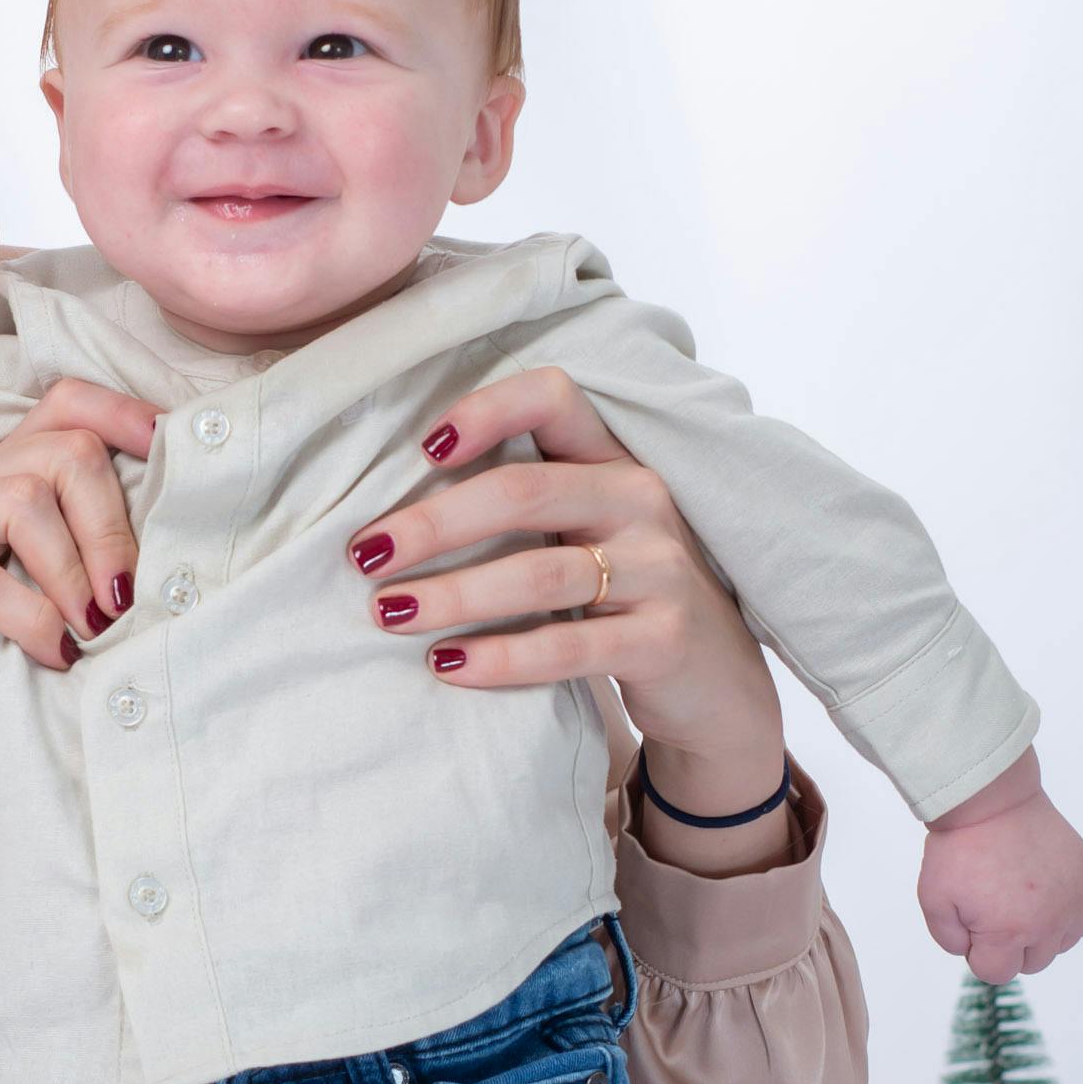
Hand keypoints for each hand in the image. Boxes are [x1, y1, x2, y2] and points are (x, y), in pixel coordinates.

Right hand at [0, 380, 160, 778]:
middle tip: (127, 596)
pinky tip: (55, 655)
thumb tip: (172, 535)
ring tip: (94, 627)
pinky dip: (35, 622)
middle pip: (61, 455)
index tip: (174, 466)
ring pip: (23, 503)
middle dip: (111, 527)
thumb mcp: (31, 581)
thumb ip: (75, 543)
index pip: (65, 403)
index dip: (126, 419)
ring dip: (75, 573)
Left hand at [346, 364, 789, 843]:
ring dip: (452, 594)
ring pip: (539, 572)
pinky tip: (447, 664)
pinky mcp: (664, 639)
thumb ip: (525, 505)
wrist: (716, 686)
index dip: (485, 410)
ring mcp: (660, 569)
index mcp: (614, 460)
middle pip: (524, 492)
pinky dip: (499, 657)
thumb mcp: (588, 532)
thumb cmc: (626, 597)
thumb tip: (395, 512)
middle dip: (434, 523)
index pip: (554, 397)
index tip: (422, 448)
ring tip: (389, 614)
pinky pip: (567, 645)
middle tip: (366, 555)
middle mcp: (641, 500)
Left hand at [916, 753, 1082, 980]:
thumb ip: (949, 940)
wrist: (992, 800)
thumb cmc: (960, 848)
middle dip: (1009, 943)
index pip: (996, 973)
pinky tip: (1048, 896)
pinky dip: (1070, 914)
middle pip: (1031, 963)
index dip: (977, 951)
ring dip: (1040, 931)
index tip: (971, 920)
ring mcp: (1074, 901)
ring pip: (1060, 944)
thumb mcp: (933, 899)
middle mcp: (1049, 923)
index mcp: (1009, 932)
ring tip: (1019, 895)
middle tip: (994, 903)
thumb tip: (973, 952)